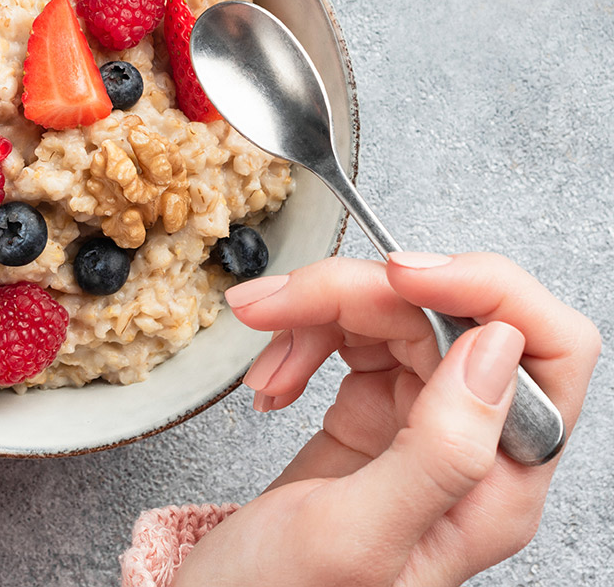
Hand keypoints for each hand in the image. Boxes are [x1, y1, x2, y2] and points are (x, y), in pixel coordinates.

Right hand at [175, 252, 599, 586]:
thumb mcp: (357, 538)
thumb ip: (440, 451)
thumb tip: (498, 348)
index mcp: (498, 485)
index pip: (548, 350)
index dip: (486, 290)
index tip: (401, 273)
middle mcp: (474, 447)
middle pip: (449, 316)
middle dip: (358, 294)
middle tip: (281, 304)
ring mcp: (422, 426)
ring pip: (395, 317)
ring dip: (317, 314)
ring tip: (261, 341)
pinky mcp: (373, 413)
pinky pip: (351, 339)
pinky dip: (303, 339)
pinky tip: (272, 379)